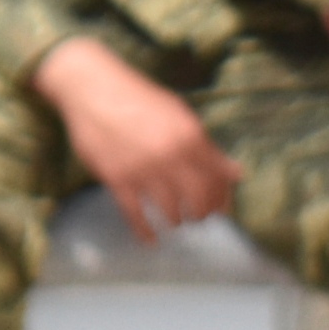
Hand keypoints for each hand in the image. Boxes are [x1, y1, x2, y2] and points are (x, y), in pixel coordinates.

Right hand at [34, 36, 241, 238]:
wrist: (91, 89)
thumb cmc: (139, 99)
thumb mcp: (180, 115)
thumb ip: (208, 147)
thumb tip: (237, 174)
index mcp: (190, 137)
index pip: (217, 179)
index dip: (222, 198)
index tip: (220, 208)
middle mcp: (171, 156)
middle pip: (198, 200)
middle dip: (201, 213)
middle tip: (198, 216)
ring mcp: (143, 170)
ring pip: (171, 210)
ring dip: (176, 219)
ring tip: (175, 218)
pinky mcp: (116, 179)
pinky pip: (134, 214)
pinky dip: (144, 230)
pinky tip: (150, 240)